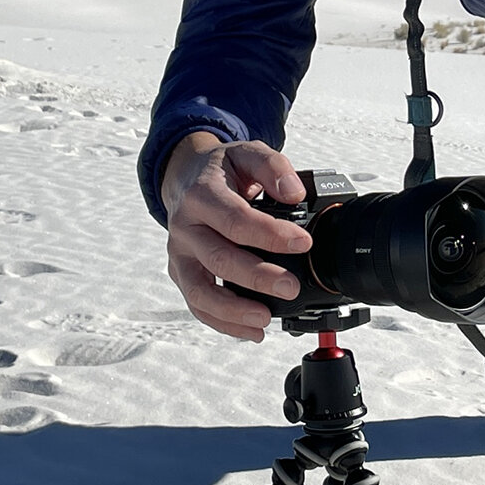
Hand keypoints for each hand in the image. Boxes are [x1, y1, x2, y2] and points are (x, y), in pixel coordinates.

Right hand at [161, 133, 313, 340]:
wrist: (186, 177)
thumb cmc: (222, 170)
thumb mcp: (247, 153)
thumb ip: (273, 167)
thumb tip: (295, 193)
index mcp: (201, 195)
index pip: (235, 219)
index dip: (270, 234)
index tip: (303, 243)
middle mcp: (185, 227)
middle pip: (218, 258)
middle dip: (256, 277)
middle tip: (290, 287)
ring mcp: (180, 254)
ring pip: (200, 290)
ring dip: (234, 310)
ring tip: (266, 319)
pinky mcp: (182, 273)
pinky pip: (198, 305)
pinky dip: (224, 323)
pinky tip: (253, 331)